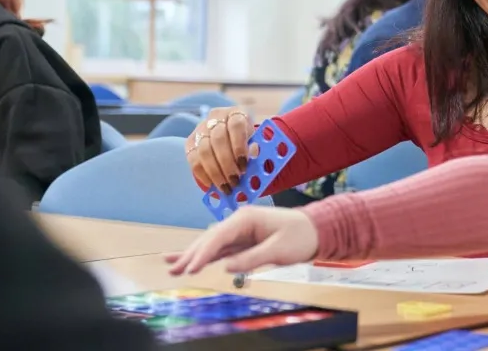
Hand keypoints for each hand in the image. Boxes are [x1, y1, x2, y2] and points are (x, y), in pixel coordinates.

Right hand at [166, 206, 317, 275]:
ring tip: (171, 266)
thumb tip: (225, 267)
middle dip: (191, 254)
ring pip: (212, 243)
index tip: (190, 270)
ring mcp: (240, 230)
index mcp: (246, 218)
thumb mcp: (278, 250)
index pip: (218, 236)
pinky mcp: (243, 240)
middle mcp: (239, 221)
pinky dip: (205, 256)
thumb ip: (251, 258)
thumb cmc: (300, 237)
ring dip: (193, 255)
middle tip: (172, 270)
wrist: (317, 231)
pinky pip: (220, 249)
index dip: (203, 253)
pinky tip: (189, 261)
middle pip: (210, 238)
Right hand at [185, 108, 254, 192]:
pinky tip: (212, 184)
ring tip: (225, 186)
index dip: (239, 146)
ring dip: (215, 172)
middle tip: (234, 181)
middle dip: (227, 164)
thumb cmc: (245, 138)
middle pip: (218, 140)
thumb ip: (254, 150)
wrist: (228, 134)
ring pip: (204, 151)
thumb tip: (253, 166)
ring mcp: (200, 129)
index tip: (244, 166)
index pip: (236, 126)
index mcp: (235, 114)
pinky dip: (203, 174)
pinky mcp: (190, 142)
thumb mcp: (254, 139)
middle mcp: (215, 118)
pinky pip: (193, 160)